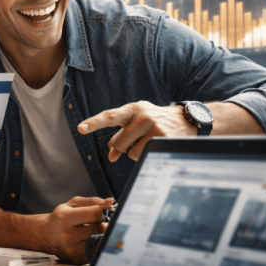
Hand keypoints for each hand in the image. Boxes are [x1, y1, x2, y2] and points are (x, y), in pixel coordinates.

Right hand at [39, 196, 113, 263]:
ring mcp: (72, 250)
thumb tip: (110, 202)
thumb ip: (92, 202)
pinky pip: (95, 251)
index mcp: (65, 218)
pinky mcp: (77, 259)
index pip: (94, 214)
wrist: (46, 235)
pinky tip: (87, 241)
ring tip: (92, 231)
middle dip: (102, 224)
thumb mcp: (72, 204)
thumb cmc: (61, 217)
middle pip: (100, 229)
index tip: (100, 212)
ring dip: (100, 236)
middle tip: (97, 222)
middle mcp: (67, 235)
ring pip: (100, 241)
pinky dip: (95, 245)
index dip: (102, 212)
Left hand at [77, 100, 195, 161]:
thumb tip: (111, 156)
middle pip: (118, 143)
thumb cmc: (153, 121)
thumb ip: (120, 136)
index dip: (94, 123)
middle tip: (134, 140)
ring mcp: (153, 126)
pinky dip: (145, 155)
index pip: (109, 116)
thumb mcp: (135, 123)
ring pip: (130, 152)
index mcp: (131, 109)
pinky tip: (154, 145)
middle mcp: (141, 115)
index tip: (80, 128)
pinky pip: (143, 155)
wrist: (184, 118)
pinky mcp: (162, 138)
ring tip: (148, 140)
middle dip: (122, 147)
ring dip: (135, 151)